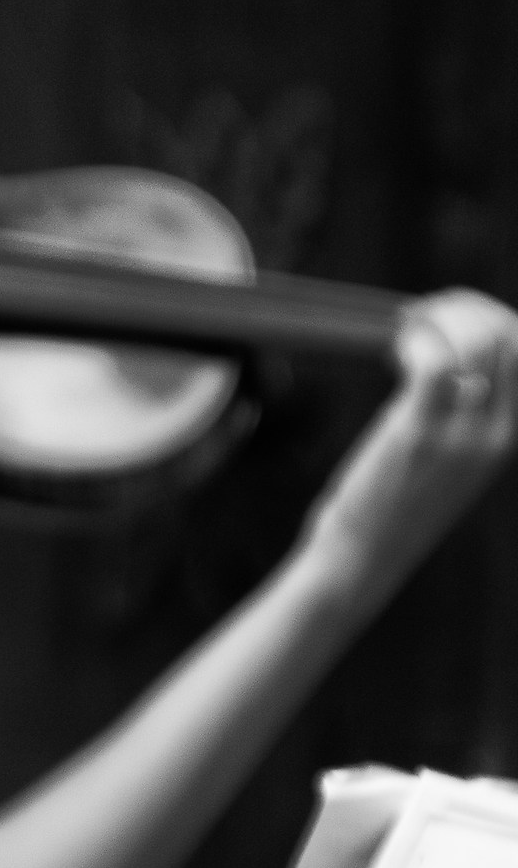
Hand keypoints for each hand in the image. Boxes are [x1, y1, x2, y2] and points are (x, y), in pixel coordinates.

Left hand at [301, 289, 517, 590]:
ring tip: (402, 326)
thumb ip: (456, 416)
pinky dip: (414, 340)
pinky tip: (392, 349)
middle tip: (420, 313)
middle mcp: (495, 434)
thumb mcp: (444, 460)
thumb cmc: (391, 507)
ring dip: (437, 317)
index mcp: (507, 436)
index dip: (492, 318)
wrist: (363, 559)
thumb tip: (445, 363)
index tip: (449, 314)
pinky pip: (432, 364)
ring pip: (476, 343)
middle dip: (466, 308)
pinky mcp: (417, 435)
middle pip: (509, 337)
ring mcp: (460, 435)